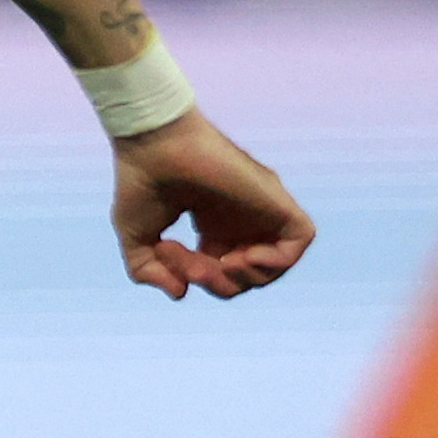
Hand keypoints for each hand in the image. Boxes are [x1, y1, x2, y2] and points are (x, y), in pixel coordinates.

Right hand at [111, 109, 314, 300]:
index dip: (196, 277)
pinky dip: (279, 259)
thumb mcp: (136, 237)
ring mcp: (259, 210)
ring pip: (278, 263)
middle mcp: (240, 219)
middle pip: (249, 275)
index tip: (166, 252)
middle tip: (194, 265)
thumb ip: (148, 270)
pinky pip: (301, 238)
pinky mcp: (275, 199)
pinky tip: (246, 255)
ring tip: (222, 263)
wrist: (152, 144)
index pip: (220, 271)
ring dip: (248, 278)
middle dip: (220, 283)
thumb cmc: (141, 181)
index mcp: (213, 225)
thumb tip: (182, 293)